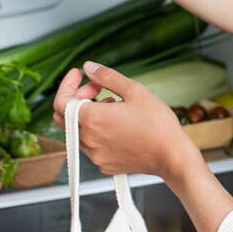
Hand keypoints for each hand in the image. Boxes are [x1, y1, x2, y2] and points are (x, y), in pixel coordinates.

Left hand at [53, 61, 198, 179]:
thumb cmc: (158, 124)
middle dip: (76, 98)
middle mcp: (88, 139)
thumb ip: (107, 77)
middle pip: (64, 117)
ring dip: (87, 114)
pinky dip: (96, 130)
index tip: (78, 75)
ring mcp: (94, 155)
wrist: (172, 156)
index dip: (67, 85)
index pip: (60, 102)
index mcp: (92, 119)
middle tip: (97, 88)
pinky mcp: (103, 164)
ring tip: (113, 106)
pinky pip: (90, 144)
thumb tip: (89, 67)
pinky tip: (117, 124)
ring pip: (77, 130)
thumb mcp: (135, 91)